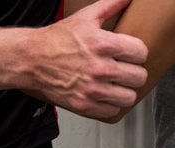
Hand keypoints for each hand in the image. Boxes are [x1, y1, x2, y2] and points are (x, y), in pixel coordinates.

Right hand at [26, 0, 147, 117]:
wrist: (34, 59)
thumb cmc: (58, 39)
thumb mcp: (86, 16)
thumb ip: (111, 4)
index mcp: (103, 44)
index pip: (141, 52)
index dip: (138, 52)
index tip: (131, 54)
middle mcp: (100, 68)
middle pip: (139, 77)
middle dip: (134, 72)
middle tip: (126, 70)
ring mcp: (93, 90)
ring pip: (129, 97)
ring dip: (125, 90)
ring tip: (118, 84)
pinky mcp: (86, 105)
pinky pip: (113, 111)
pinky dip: (111, 104)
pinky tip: (106, 94)